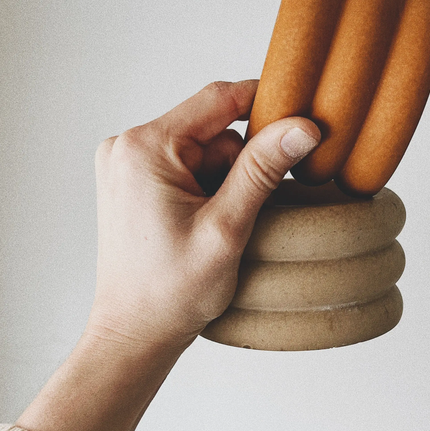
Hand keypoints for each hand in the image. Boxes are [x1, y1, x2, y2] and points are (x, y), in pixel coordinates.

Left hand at [85, 79, 319, 356]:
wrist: (133, 332)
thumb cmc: (171, 292)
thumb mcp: (227, 228)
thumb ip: (263, 170)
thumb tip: (302, 127)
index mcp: (145, 148)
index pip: (219, 98)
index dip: (266, 105)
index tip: (302, 122)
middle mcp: (128, 146)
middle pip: (212, 128)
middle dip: (240, 163)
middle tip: (244, 210)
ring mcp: (127, 162)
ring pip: (203, 149)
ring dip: (224, 180)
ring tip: (217, 227)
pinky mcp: (133, 180)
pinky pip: (186, 165)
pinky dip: (207, 188)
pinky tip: (204, 224)